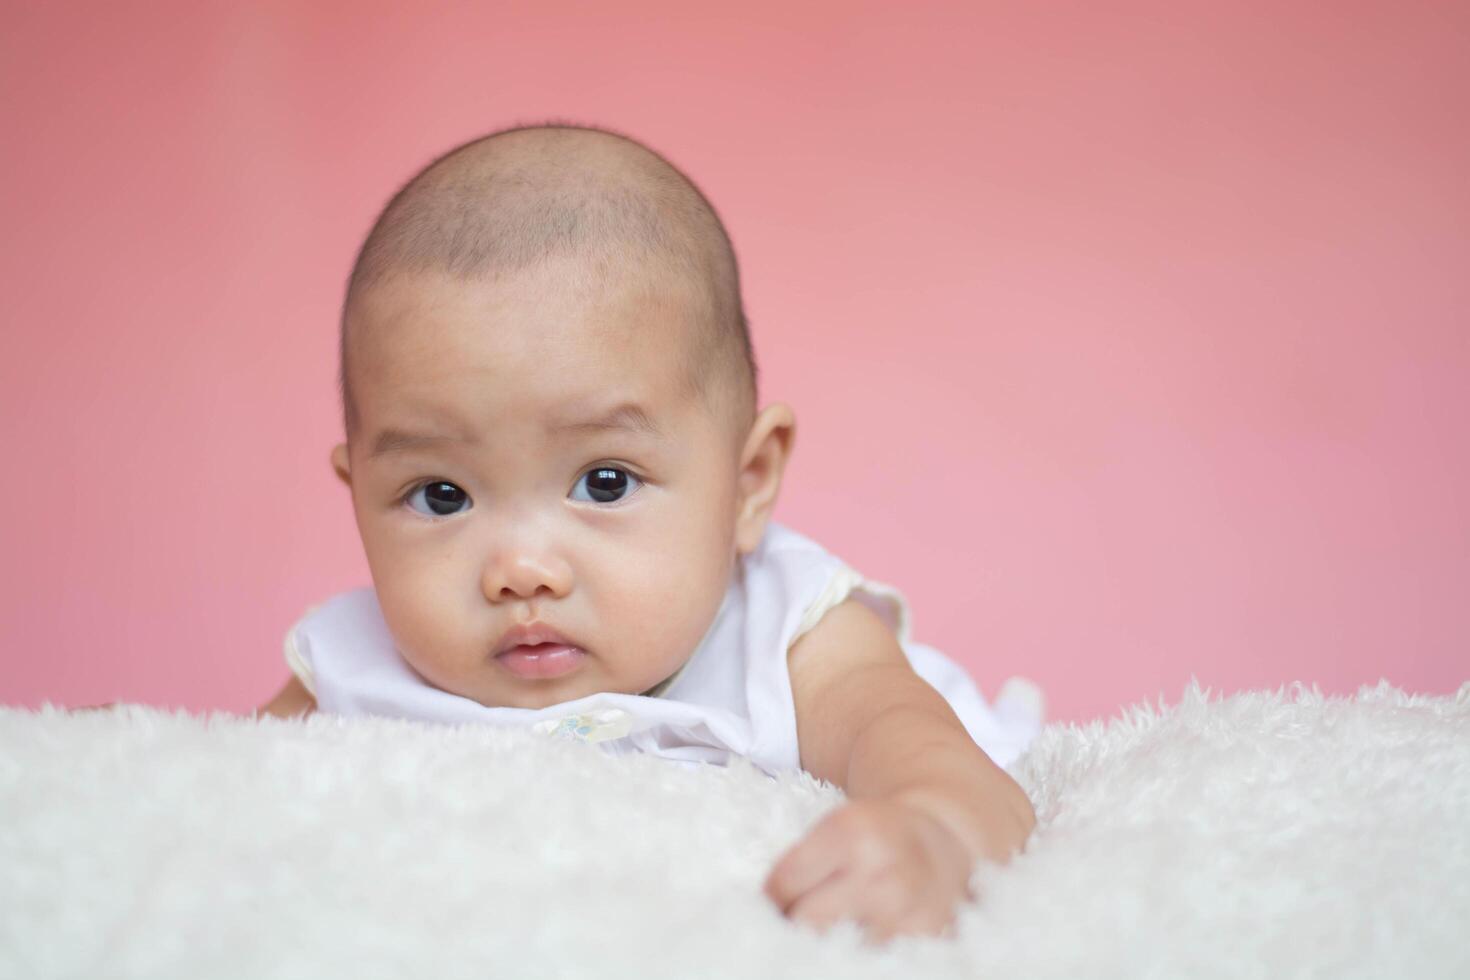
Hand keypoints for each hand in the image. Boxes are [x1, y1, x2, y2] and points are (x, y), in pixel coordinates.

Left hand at [763, 797, 975, 944]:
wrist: (946, 840)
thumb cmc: (876, 835)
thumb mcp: (837, 828)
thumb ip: (800, 866)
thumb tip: (764, 915)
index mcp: (849, 831)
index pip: (783, 886)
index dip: (773, 900)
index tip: (777, 903)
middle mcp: (879, 870)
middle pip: (807, 923)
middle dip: (798, 923)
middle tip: (804, 918)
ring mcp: (904, 910)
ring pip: (838, 949)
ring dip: (830, 944)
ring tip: (838, 926)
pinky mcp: (925, 939)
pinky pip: (872, 961)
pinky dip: (859, 956)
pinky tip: (859, 942)